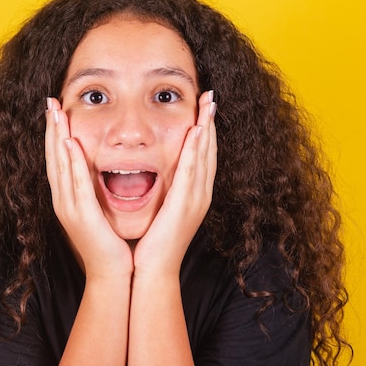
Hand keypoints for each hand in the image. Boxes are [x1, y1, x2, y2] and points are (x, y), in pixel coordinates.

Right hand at [45, 97, 133, 278]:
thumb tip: (97, 169)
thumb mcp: (98, 210)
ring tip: (56, 113)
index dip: (55, 135)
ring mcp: (70, 208)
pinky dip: (71, 163)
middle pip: (54, 158)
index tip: (55, 111)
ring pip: (61, 166)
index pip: (58, 160)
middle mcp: (63, 200)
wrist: (111, 273)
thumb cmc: (108, 242)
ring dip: (57, 138)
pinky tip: (70, 144)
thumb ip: (94, 189)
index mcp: (67, 199)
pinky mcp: (82, 215)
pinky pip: (76, 184)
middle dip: (51, 129)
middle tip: (50, 103)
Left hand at [133, 91, 216, 276]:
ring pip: (204, 156)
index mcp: (194, 194)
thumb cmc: (154, 242)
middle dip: (210, 122)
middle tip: (211, 95)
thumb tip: (157, 174)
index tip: (204, 107)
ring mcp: (196, 199)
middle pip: (208, 150)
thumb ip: (164, 191)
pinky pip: (191, 171)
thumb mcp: (162, 211)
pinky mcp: (185, 205)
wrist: (154, 270)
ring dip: (207, 128)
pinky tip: (197, 131)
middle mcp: (200, 194)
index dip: (205, 130)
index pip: (202, 155)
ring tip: (208, 103)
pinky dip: (196, 150)